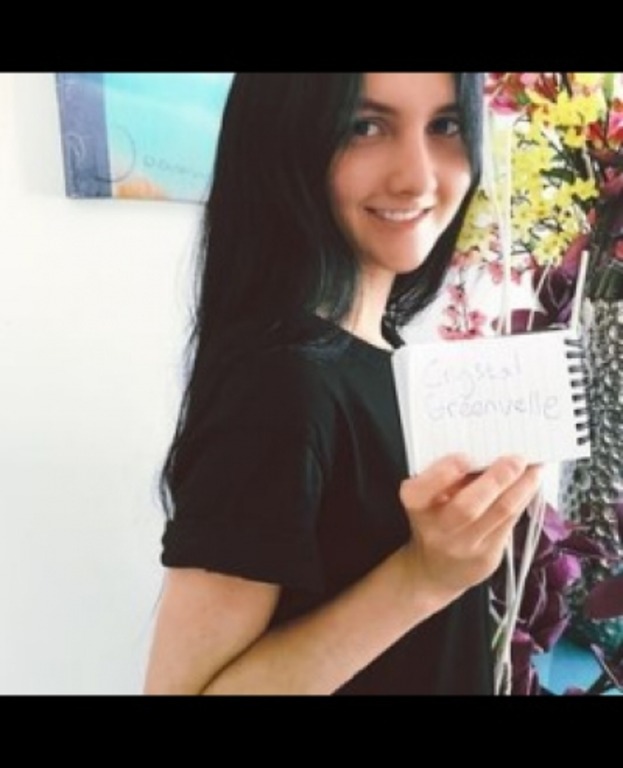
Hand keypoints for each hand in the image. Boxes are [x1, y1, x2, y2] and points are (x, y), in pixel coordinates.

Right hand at [399, 454, 541, 596]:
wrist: (435, 569)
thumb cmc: (434, 520)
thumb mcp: (428, 498)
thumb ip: (447, 478)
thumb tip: (485, 453)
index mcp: (417, 507)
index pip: (421, 491)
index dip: (443, 473)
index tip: (465, 456)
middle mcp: (438, 530)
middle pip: (467, 507)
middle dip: (495, 480)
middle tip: (516, 460)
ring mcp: (465, 546)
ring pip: (499, 514)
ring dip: (521, 488)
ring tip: (534, 469)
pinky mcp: (488, 557)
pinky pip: (510, 523)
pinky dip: (523, 499)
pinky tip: (531, 484)